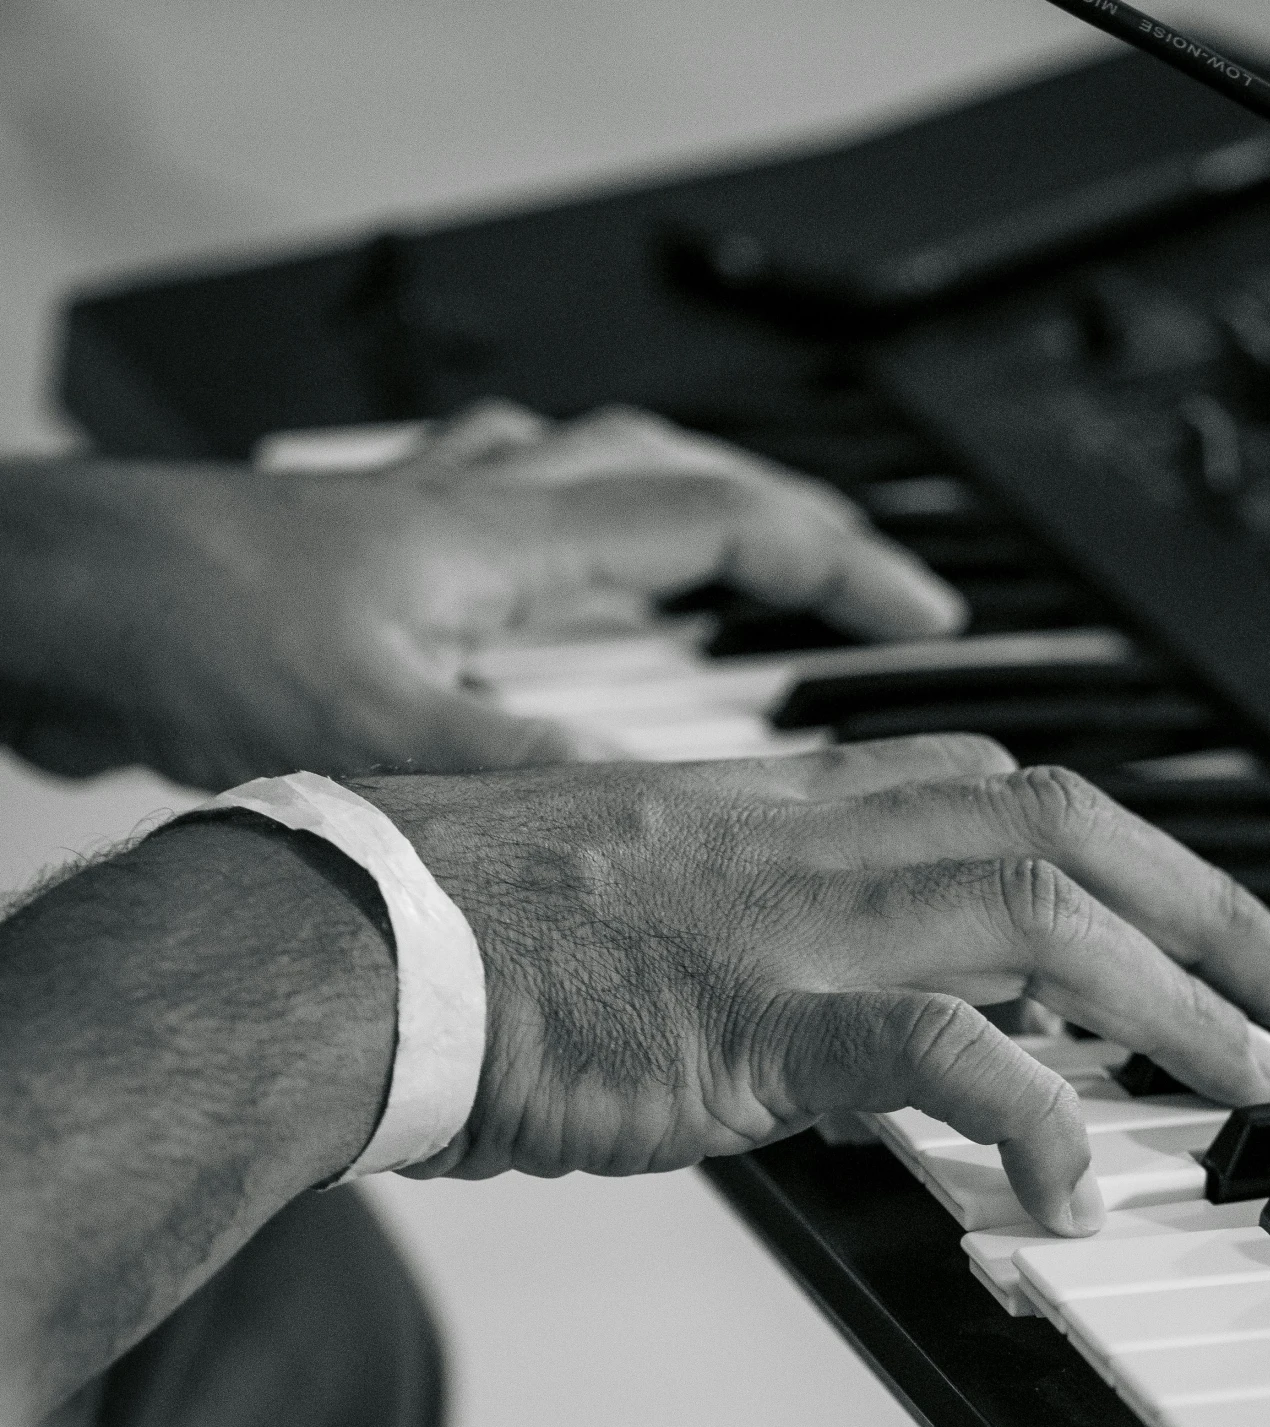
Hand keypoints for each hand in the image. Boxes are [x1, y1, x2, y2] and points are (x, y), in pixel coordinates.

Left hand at [0, 406, 959, 792]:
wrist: (71, 610)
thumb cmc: (199, 639)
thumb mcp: (393, 734)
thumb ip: (535, 780)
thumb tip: (668, 839)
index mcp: (510, 541)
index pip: (719, 518)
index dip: (838, 565)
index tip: (922, 619)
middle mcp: (479, 518)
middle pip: (675, 483)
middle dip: (786, 534)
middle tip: (861, 600)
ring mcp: (425, 537)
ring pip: (589, 499)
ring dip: (673, 534)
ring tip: (740, 601)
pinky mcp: (372, 582)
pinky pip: (505, 545)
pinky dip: (558, 578)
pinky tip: (562, 647)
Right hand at [358, 740, 1269, 1234]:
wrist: (333, 946)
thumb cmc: (445, 945)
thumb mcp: (624, 920)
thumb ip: (743, 952)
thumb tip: (839, 1038)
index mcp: (763, 805)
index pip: (981, 778)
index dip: (1111, 836)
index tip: (1181, 902)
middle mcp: (796, 839)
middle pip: (1056, 819)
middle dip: (1204, 900)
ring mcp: (781, 921)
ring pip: (1035, 913)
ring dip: (1175, 996)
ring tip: (1256, 1079)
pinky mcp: (747, 1021)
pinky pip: (933, 1052)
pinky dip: (1031, 1117)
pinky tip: (1079, 1191)